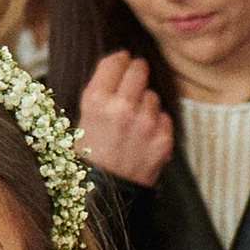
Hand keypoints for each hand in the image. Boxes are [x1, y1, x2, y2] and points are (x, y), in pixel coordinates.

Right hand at [78, 49, 172, 183]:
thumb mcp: (84, 115)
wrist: (104, 192)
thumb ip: (102, 86)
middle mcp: (121, 107)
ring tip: (132, 124)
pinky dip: (157, 125)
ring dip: (146, 104)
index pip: (117, 60)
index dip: (122, 60)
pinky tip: (143, 138)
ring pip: (153, 95)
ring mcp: (145, 123)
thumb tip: (122, 57)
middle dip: (137, 74)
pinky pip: (165, 117)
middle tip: (133, 85)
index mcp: (96, 99)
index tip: (124, 62)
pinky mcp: (162, 139)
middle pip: (139, 70)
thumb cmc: (91, 152)